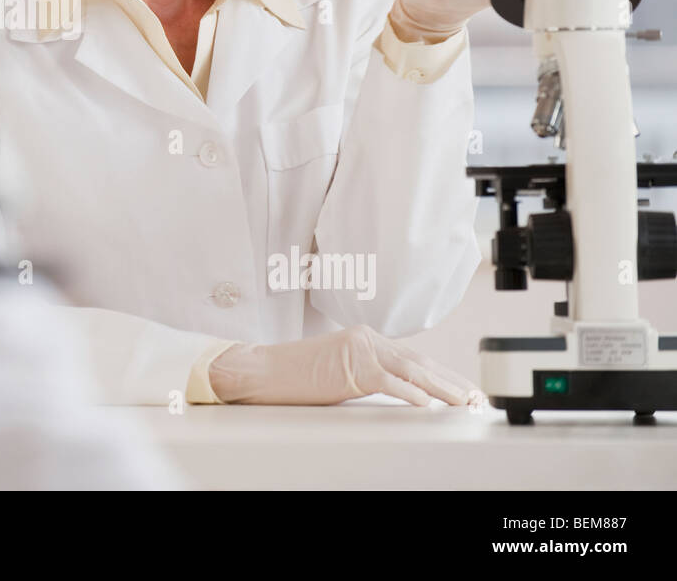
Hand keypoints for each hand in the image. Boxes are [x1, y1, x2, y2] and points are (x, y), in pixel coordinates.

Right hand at [208, 324, 480, 405]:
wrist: (265, 370)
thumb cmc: (296, 376)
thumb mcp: (341, 373)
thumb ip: (370, 376)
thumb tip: (402, 395)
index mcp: (366, 339)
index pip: (414, 358)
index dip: (442, 375)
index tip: (464, 390)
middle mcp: (367, 338)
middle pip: (420, 362)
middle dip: (451, 382)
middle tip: (477, 398)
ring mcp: (359, 349)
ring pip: (412, 370)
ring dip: (442, 389)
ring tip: (464, 402)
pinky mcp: (351, 366)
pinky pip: (389, 382)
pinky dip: (411, 393)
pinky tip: (429, 404)